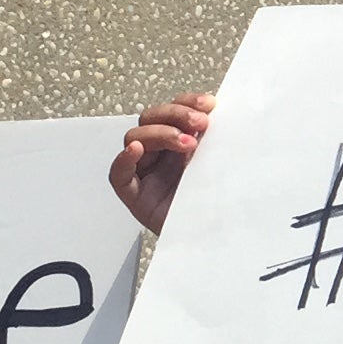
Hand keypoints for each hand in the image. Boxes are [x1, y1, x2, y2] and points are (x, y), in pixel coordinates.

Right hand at [110, 92, 216, 234]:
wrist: (217, 241)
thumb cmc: (219, 203)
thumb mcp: (223, 164)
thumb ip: (218, 140)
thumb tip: (221, 113)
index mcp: (181, 144)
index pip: (174, 111)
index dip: (188, 102)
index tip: (209, 105)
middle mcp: (161, 154)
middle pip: (151, 118)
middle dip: (175, 115)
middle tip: (199, 124)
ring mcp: (146, 172)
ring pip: (136, 138)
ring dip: (160, 133)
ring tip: (186, 144)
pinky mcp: (135, 195)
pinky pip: (119, 174)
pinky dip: (124, 159)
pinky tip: (136, 151)